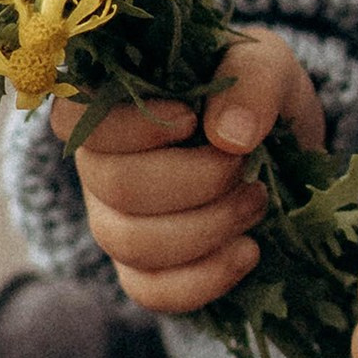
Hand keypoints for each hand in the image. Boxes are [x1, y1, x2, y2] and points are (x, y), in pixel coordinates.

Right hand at [50, 29, 323, 314]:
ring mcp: (116, 220)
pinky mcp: (144, 269)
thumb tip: (229, 136)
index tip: (190, 120)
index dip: (127, 127)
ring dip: (208, 227)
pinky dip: (205, 278)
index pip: (73, 119)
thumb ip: (253, 79)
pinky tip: (248, 250)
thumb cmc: (257, 100)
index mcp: (114, 104)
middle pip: (115, 187)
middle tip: (245, 168)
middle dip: (197, 182)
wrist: (284, 155)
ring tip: (256, 202)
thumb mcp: (269, 66)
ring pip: (130, 243)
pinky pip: (150, 291)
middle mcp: (102, 164)